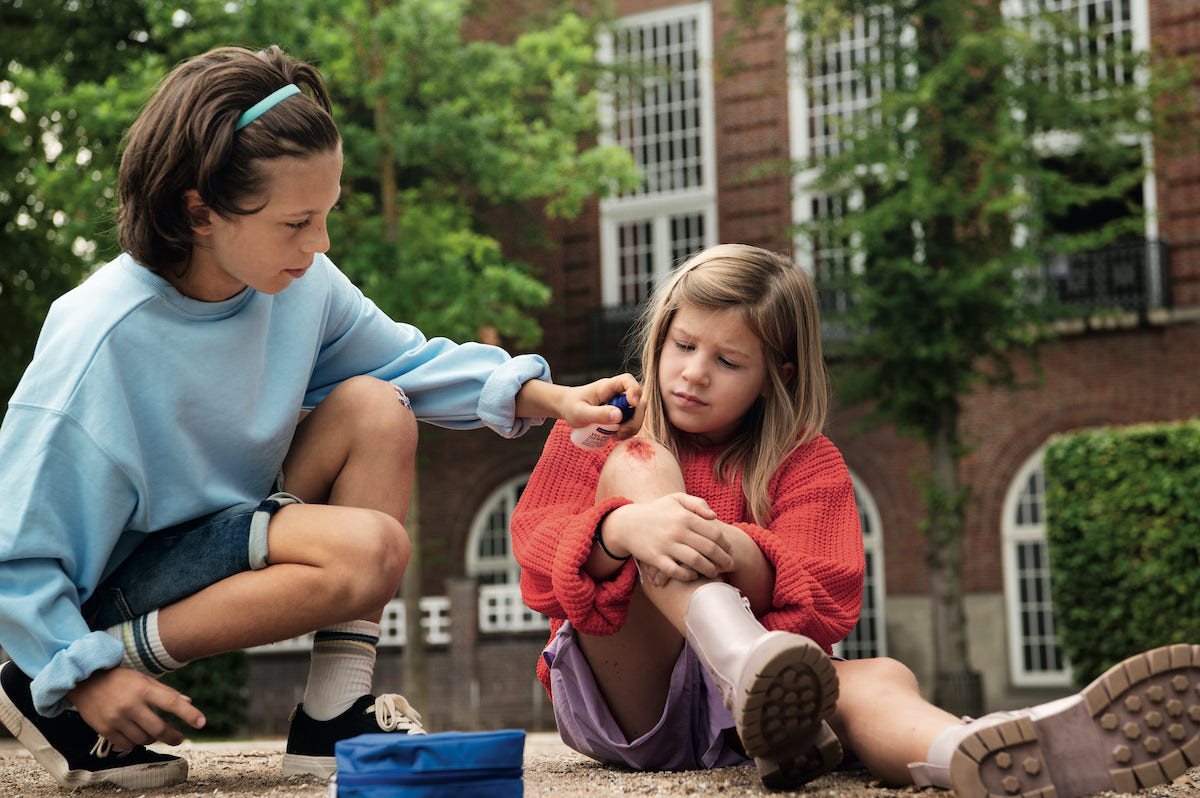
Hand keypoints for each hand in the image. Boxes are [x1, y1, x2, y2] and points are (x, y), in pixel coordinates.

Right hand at [67, 666, 205, 749]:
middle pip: (159, 728)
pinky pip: (127, 745)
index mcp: (144, 689)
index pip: (172, 702)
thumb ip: (166, 692)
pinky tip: (137, 736)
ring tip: (154, 733)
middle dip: (173, 736)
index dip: (189, 714)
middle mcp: (131, 704)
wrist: (85, 682)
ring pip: (144, 739)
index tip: (202, 723)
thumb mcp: (144, 680)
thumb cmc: (120, 680)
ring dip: (153, 739)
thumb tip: (188, 703)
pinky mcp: (105, 729)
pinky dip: (136, 743)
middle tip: (179, 738)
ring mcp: (117, 718)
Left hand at [516, 373, 642, 431]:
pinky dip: (627, 431)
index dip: (635, 390)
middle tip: (621, 432)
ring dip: (631, 427)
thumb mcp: (580, 413)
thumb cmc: (571, 406)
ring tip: (616, 437)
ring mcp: (619, 404)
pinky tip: (615, 437)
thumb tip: (619, 416)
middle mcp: (617, 393)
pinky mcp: (619, 414)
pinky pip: (630, 422)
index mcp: (607, 387)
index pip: (627, 380)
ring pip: (636, 414)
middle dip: (635, 418)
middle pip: (638, 402)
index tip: (631, 404)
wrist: (567, 408)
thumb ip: (598, 414)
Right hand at [603, 493, 733, 580]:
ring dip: (709, 569)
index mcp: (685, 516)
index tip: (730, 551)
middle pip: (709, 549)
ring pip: (695, 561)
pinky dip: (688, 575)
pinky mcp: (656, 559)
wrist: (627, 523)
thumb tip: (714, 517)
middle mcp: (677, 530)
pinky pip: (677, 571)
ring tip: (715, 573)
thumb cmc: (655, 511)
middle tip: (729, 565)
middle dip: (723, 559)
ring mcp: (666, 545)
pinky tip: (694, 575)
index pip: (714, 533)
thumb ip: (697, 503)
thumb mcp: (675, 499)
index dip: (726, 544)